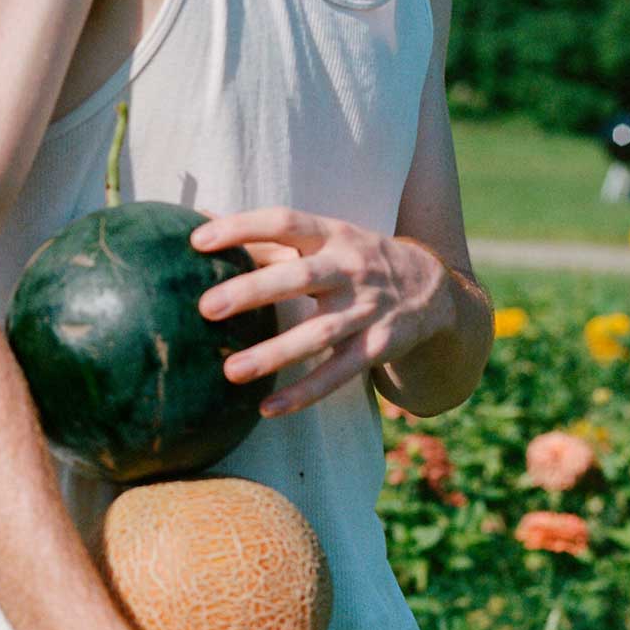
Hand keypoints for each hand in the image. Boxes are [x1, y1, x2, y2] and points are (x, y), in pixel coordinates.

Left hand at [190, 209, 451, 416]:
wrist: (431, 287)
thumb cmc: (353, 259)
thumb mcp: (325, 237)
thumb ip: (270, 238)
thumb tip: (202, 222)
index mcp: (332, 235)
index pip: (284, 222)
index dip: (243, 227)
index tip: (198, 241)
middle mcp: (351, 268)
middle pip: (299, 277)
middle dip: (252, 292)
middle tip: (205, 307)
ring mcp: (366, 309)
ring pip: (318, 334)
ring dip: (274, 353)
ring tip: (230, 371)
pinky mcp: (377, 346)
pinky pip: (338, 373)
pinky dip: (304, 393)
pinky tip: (268, 407)